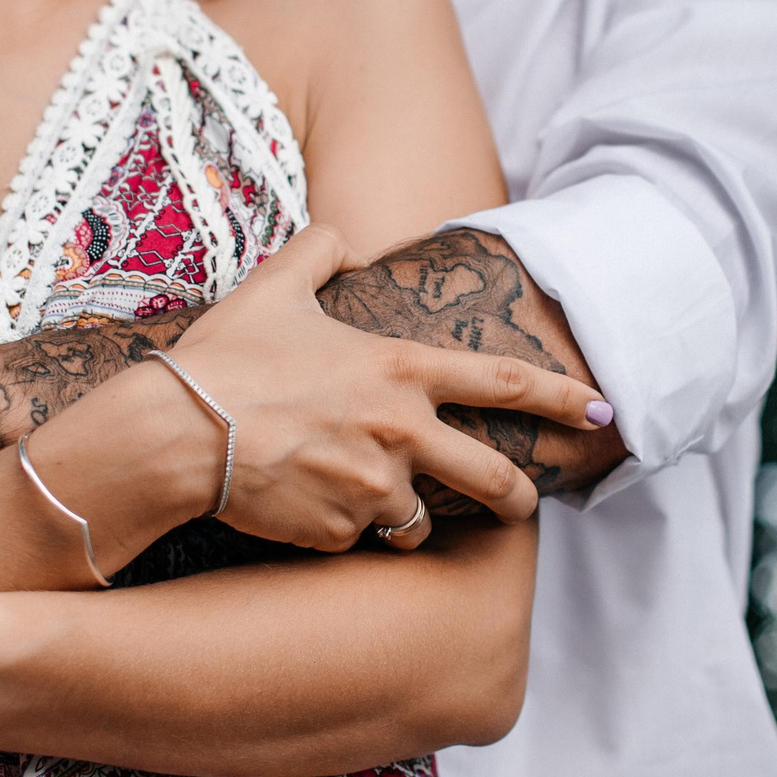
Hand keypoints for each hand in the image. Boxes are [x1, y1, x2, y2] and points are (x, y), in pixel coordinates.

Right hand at [154, 227, 611, 552]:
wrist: (175, 435)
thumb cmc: (225, 358)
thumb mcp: (274, 288)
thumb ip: (319, 251)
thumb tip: (343, 237)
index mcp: (399, 371)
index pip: (503, 381)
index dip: (562, 396)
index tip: (601, 410)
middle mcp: (401, 434)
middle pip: (493, 477)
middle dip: (520, 496)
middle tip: (525, 504)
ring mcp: (374, 490)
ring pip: (419, 520)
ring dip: (407, 516)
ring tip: (374, 503)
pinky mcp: (340, 533)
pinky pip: (357, 539)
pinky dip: (343, 529)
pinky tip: (307, 506)